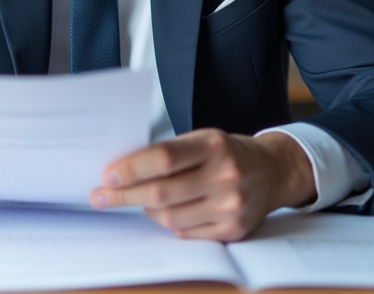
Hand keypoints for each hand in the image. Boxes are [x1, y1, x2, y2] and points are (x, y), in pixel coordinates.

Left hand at [90, 128, 315, 240]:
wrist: (272, 171)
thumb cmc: (227, 152)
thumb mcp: (202, 139)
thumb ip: (168, 152)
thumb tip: (122, 170)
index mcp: (214, 145)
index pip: (163, 158)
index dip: (131, 169)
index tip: (108, 175)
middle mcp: (225, 175)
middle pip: (161, 192)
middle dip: (125, 195)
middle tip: (102, 196)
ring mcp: (231, 205)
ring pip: (169, 217)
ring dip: (147, 210)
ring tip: (141, 201)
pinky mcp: (234, 230)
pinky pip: (186, 233)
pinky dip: (171, 224)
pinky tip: (170, 212)